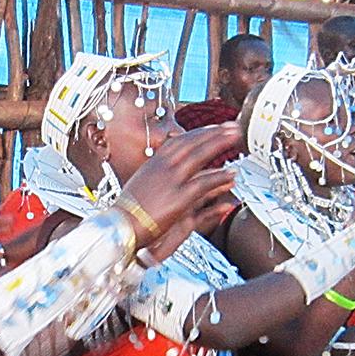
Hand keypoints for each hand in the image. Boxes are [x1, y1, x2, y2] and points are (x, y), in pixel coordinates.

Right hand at [118, 124, 240, 254]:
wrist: (119, 228)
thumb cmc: (128, 213)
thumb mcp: (141, 186)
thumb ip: (156, 175)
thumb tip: (164, 170)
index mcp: (153, 164)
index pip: (180, 141)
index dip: (199, 133)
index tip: (213, 128)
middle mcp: (162, 167)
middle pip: (192, 143)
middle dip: (214, 132)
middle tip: (232, 127)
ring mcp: (171, 181)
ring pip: (199, 156)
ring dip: (219, 144)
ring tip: (235, 138)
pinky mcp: (179, 198)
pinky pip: (203, 183)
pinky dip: (218, 177)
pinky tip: (230, 174)